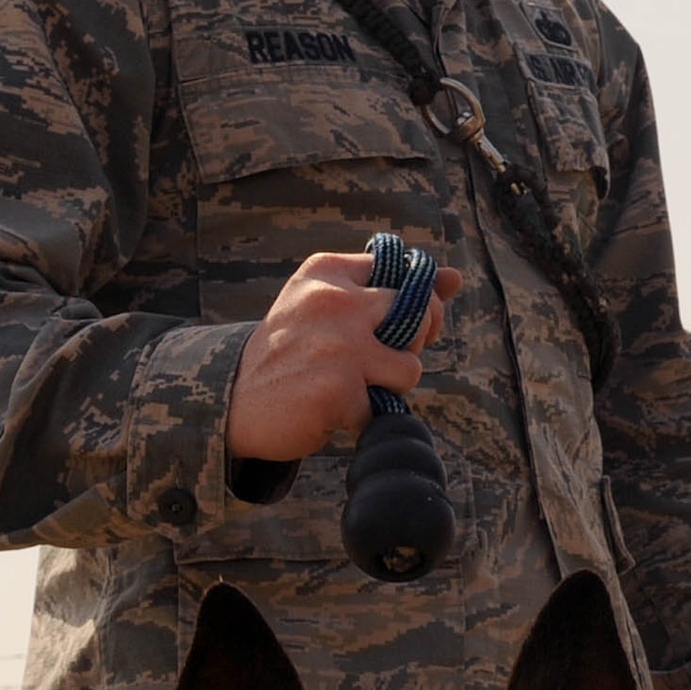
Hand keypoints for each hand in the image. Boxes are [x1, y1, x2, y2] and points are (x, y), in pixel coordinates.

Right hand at [227, 251, 461, 463]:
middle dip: (410, 344)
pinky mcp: (340, 390)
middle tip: (372, 360)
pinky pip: (384, 409)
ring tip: (353, 388)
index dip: (414, 304)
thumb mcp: (328, 305)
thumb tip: (457, 278)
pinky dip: (364, 418)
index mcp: (329, 271)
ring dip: (388, 387)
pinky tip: (332, 411)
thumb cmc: (291, 351)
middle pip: (420, 316)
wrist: (233, 401)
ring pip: (410, 368)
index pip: (406, 273)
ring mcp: (340, 346)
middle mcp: (335, 301)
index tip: (388, 324)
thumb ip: (392, 289)